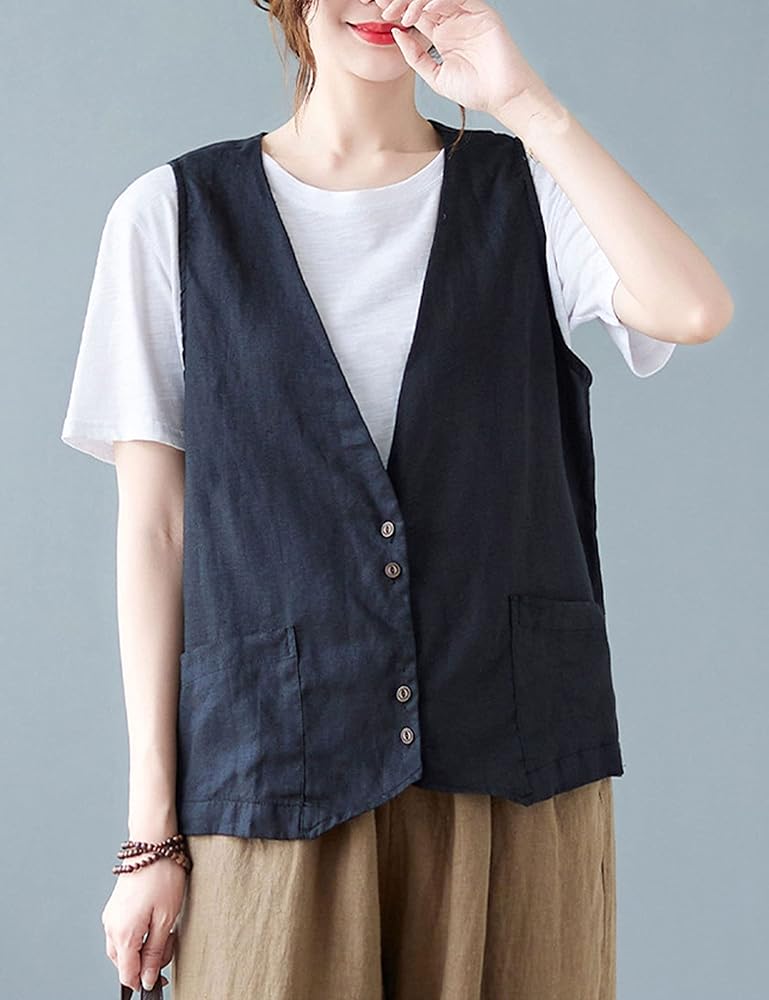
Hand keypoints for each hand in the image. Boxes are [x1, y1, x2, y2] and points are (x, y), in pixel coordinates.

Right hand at [101, 859, 187, 992]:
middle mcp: (111, 927)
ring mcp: (111, 916)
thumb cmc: (162, 877)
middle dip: (146, 962)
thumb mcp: (166, 919)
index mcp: (123, 934)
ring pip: (123, 948)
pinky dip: (138, 934)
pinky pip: (123, 932)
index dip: (144, 981)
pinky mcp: (115, 907)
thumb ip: (154, 953)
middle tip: (169, 941)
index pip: (127, 975)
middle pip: (124, 963)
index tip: (161, 979)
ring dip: (143, 947)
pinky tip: (154, 919)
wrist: (153, 844)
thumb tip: (146, 980)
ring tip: (164, 927)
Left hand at [374, 0, 542, 116]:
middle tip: (384, 8)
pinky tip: (424, 13)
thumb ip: (415, 56)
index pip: (415, 12)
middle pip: (423, 0)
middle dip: (401, 1)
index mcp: (441, 32)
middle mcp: (453, 19)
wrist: (501, 97)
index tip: (380, 15)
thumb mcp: (434, 76)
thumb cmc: (474, 90)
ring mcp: (467, 14)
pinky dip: (437, 1)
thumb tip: (395, 33)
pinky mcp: (481, 11)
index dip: (397, 10)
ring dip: (416, 1)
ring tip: (403, 14)